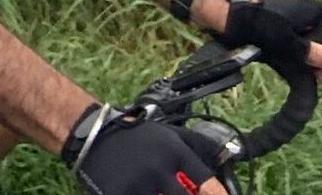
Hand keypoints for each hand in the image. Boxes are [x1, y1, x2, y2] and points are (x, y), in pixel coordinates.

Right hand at [70, 114, 223, 194]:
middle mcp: (157, 169)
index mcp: (173, 153)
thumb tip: (227, 158)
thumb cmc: (136, 136)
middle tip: (177, 193)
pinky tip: (140, 193)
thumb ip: (198, 146)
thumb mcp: (169, 134)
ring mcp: (137, 184)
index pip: (206, 182)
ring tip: (161, 193)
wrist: (94, 134)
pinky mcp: (117, 193)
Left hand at [217, 0, 321, 78]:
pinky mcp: (277, 32)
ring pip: (307, 45)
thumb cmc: (258, 25)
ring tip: (314, 77)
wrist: (224, 18)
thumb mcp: (288, 42)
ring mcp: (289, 23)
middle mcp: (303, 15)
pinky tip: (300, 72)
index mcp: (310, 11)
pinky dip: (297, 58)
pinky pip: (293, 46)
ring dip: (310, 60)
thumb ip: (312, 52)